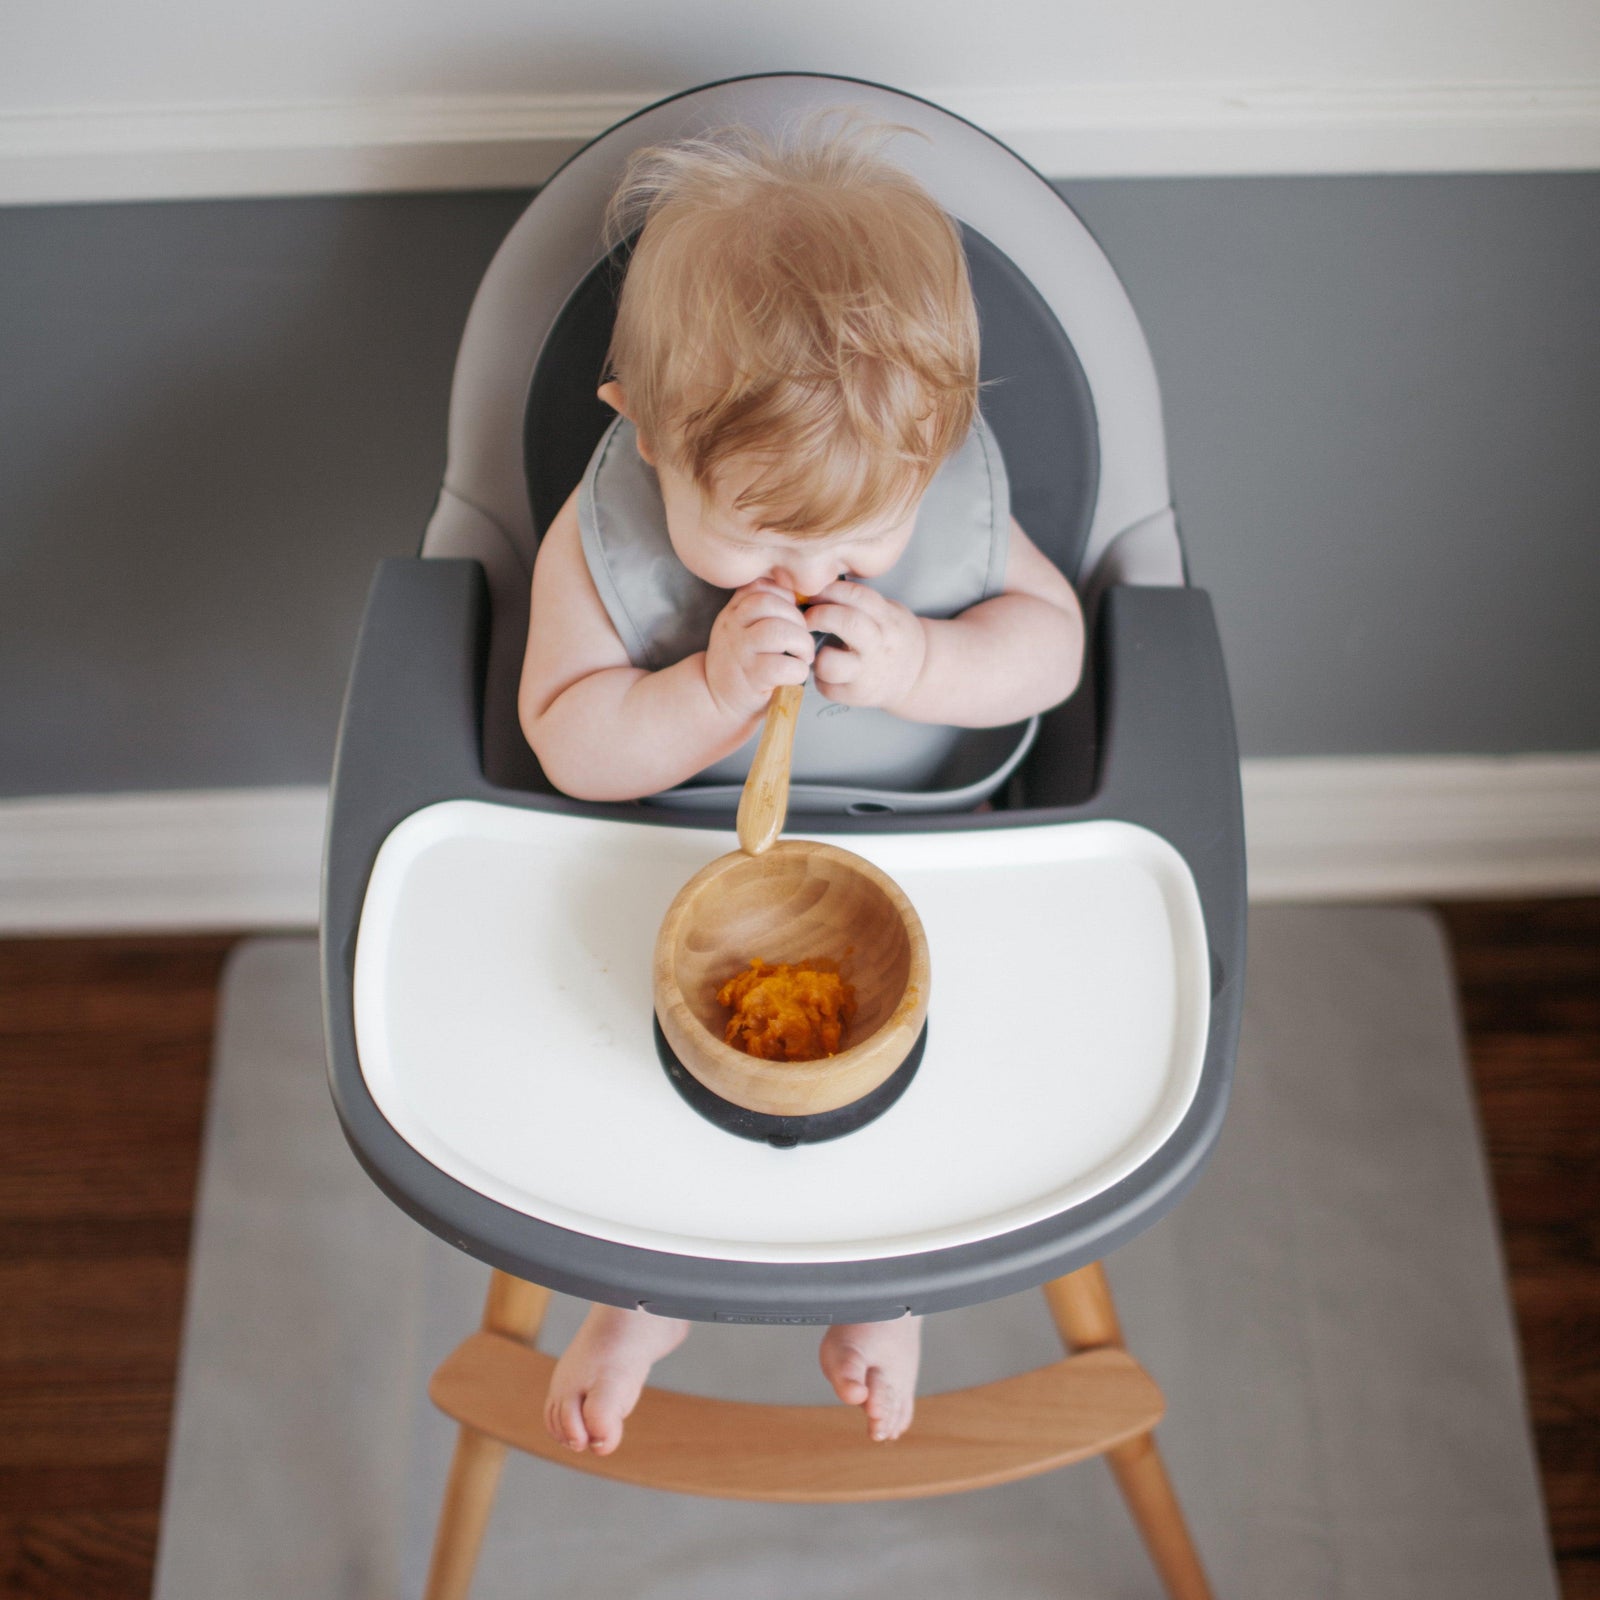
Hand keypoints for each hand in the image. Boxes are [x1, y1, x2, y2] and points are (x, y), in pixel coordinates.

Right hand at [704, 580, 813, 720]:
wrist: (716, 700)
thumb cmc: (743, 663)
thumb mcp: (742, 629)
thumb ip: (762, 610)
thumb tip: (801, 598)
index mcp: (734, 611)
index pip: (761, 586)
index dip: (786, 598)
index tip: (792, 618)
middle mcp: (732, 626)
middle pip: (769, 603)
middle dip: (797, 619)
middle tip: (802, 640)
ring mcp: (740, 651)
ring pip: (777, 631)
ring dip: (801, 642)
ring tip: (803, 656)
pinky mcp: (751, 677)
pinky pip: (782, 666)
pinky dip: (798, 669)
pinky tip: (796, 674)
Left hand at [803, 581, 927, 712]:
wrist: (917, 676)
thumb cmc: (892, 639)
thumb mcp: (887, 612)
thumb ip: (860, 602)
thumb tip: (818, 588)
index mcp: (889, 621)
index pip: (858, 595)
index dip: (830, 590)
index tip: (815, 593)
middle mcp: (880, 647)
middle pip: (847, 623)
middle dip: (819, 615)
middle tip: (808, 617)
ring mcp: (867, 674)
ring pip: (830, 663)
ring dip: (817, 654)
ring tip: (820, 651)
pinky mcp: (855, 696)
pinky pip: (826, 685)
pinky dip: (820, 676)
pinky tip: (829, 670)